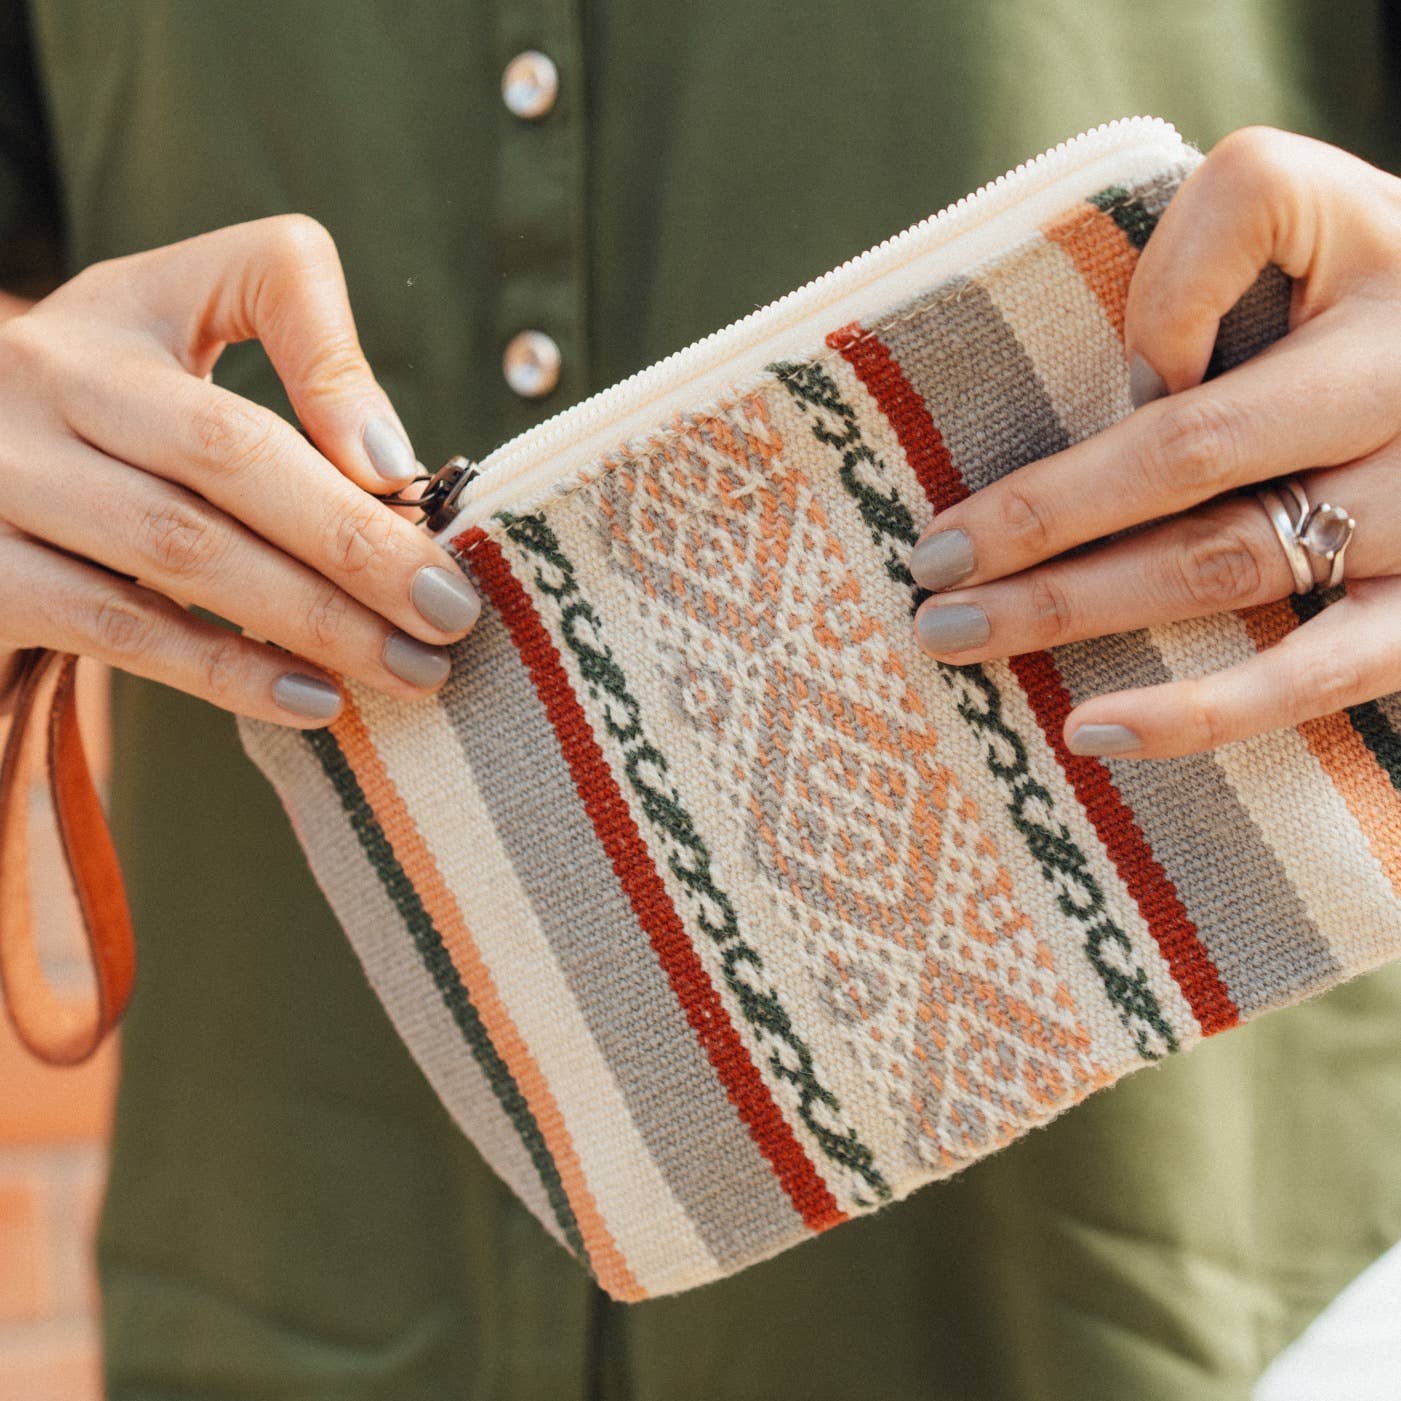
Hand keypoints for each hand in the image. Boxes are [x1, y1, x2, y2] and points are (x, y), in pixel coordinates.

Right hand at [0, 216, 481, 725]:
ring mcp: (2, 472)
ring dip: (314, 620)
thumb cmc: (113, 423)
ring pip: (181, 548)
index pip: (263, 280)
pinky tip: (315, 701)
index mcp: (129, 306)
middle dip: (357, 543)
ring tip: (408, 669)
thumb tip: (390, 469)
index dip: (340, 372)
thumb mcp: (184, 355)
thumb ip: (300, 373)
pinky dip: (227, 673)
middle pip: (228, 452)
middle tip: (452, 616)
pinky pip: (119, 628)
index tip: (410, 474)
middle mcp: (50, 374)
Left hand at [908, 127, 1400, 757]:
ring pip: (1230, 563)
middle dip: (1040, 514)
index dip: (1151, 312)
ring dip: (1075, 606)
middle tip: (927, 566)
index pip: (1236, 255)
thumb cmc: (1379, 299)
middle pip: (1191, 455)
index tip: (1091, 365)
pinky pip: (1315, 676)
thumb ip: (1218, 243)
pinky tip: (1087, 731)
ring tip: (955, 636)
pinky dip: (1197, 711)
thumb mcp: (1324, 217)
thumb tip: (1147, 377)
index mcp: (1379, 274)